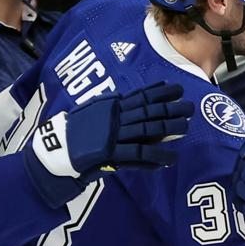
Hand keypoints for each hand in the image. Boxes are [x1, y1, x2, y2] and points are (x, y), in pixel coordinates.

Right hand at [22, 81, 191, 205]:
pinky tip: (171, 157)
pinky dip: (157, 156)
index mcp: (109, 106)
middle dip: (171, 108)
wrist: (54, 151)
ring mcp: (113, 135)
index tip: (176, 87)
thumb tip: (127, 100)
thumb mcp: (91, 113)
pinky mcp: (111, 153)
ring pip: (147, 129)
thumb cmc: (74, 133)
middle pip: (148, 111)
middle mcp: (114, 118)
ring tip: (186, 127)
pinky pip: (139, 154)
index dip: (159, 91)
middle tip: (190, 106)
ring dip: (169, 128)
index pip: (139, 96)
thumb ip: (109, 107)